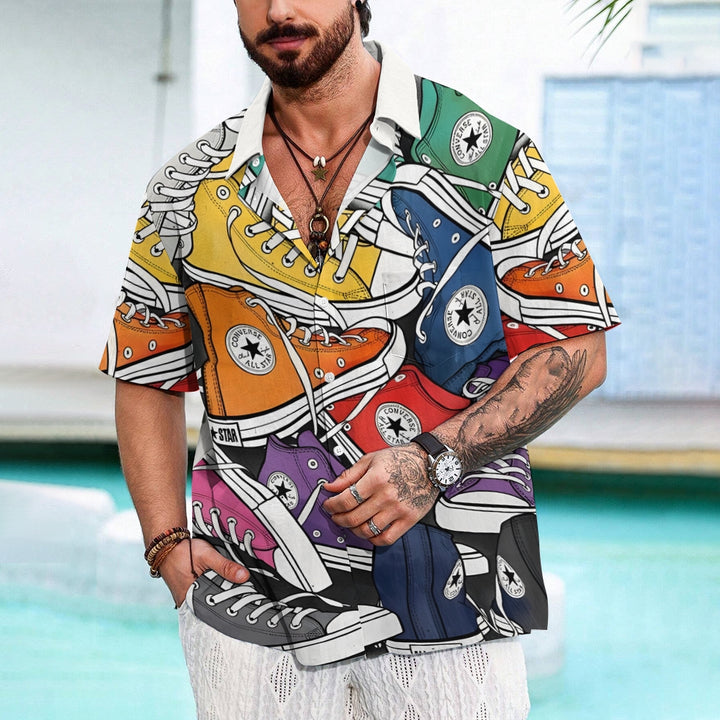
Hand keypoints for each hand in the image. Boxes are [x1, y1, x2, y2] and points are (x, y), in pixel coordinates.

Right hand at [159, 537, 248, 606]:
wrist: (166, 545)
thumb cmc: (184, 550)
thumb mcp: (207, 555)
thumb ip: (225, 567)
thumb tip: (244, 577)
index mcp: (190, 598)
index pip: (215, 610)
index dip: (231, 606)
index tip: (248, 604)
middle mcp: (188, 602)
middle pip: (213, 606)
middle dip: (228, 602)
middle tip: (247, 598)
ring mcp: (188, 598)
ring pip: (209, 600)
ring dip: (222, 596)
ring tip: (240, 592)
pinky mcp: (189, 592)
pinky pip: (204, 595)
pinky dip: (214, 590)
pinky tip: (226, 586)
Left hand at [322, 443, 438, 545]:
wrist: (429, 464)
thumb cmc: (402, 459)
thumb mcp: (371, 459)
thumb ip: (349, 474)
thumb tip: (331, 486)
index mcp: (376, 479)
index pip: (346, 500)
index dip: (332, 505)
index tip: (328, 505)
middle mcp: (387, 496)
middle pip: (353, 517)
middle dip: (338, 519)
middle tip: (335, 515)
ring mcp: (398, 510)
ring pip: (367, 530)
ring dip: (353, 530)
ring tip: (350, 523)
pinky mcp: (408, 520)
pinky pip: (386, 538)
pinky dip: (373, 539)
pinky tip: (368, 531)